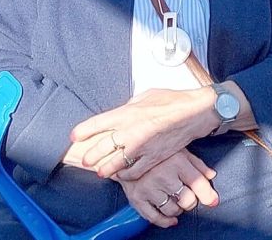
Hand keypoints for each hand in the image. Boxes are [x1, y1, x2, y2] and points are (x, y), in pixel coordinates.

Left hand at [71, 87, 215, 179]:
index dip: (82, 131)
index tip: (75, 136)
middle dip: (90, 155)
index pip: (96, 123)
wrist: (195, 112)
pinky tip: (122, 174)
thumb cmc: (173, 101)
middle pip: (101, 148)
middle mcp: (131, 131)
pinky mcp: (153, 158)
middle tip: (86, 159)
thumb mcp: (146, 96)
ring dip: (105, 169)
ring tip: (101, 171)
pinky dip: (126, 175)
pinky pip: (133, 172)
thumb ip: (129, 106)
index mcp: (127, 112)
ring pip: (115, 164)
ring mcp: (141, 147)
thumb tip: (120, 112)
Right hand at [115, 149, 218, 227]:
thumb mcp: (180, 152)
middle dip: (191, 201)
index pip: (198, 184)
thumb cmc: (157, 153)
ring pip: (172, 210)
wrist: (125, 154)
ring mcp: (149, 188)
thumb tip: (212, 176)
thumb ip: (197, 164)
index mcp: (177, 162)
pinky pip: (154, 217)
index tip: (213, 201)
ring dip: (178, 210)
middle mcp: (163, 175)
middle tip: (187, 196)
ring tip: (175, 201)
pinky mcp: (137, 198)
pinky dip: (165, 221)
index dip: (208, 195)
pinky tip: (171, 219)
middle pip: (187, 200)